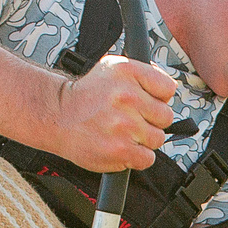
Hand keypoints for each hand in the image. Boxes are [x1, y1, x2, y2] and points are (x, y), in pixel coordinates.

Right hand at [47, 55, 176, 173]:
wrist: (58, 116)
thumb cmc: (87, 95)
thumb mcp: (113, 68)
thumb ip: (144, 74)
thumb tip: (169, 89)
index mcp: (127, 72)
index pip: (168, 88)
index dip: (159, 97)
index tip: (146, 102)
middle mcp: (126, 96)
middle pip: (166, 116)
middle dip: (151, 120)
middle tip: (132, 119)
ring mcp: (124, 125)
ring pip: (157, 138)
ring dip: (144, 139)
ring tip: (123, 133)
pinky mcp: (120, 150)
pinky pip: (147, 158)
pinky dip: (137, 157)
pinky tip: (122, 147)